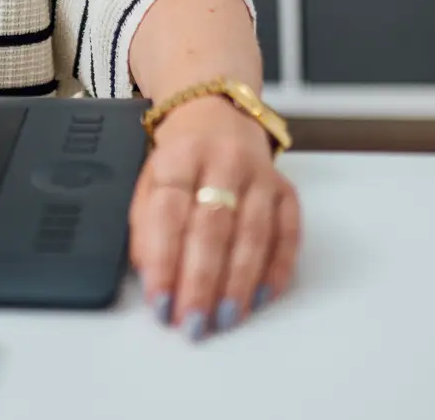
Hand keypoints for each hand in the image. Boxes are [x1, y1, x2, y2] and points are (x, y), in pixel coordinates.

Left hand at [128, 95, 300, 340]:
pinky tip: (261, 297)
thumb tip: (150, 273)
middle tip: (193, 321)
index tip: (160, 301)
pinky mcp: (287, 190)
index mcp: (180, 157)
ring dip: (238, 283)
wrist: (216, 113)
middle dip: (202, 281)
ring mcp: (260, 175)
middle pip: (213, 227)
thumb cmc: (180, 158)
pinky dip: (276, 269)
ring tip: (224, 318)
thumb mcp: (150, 177)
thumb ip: (146, 224)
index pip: (169, 214)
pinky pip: (288, 234)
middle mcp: (223, 161)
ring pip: (253, 234)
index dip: (164, 262)